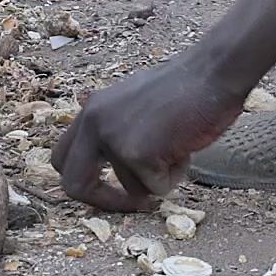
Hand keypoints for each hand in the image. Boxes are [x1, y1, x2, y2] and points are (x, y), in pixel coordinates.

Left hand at [47, 50, 250, 210]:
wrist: (213, 73)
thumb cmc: (186, 88)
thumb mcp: (136, 105)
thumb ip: (118, 130)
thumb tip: (119, 171)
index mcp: (91, 111)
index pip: (62, 158)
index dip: (85, 182)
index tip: (111, 189)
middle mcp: (93, 123)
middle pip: (74, 185)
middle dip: (105, 202)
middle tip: (136, 202)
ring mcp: (112, 138)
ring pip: (131, 188)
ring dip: (160, 179)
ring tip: (179, 148)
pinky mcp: (135, 154)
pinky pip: (157, 188)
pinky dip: (176, 175)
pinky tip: (186, 147)